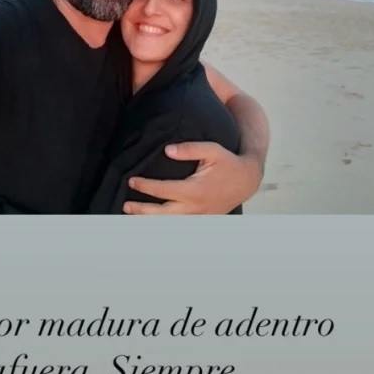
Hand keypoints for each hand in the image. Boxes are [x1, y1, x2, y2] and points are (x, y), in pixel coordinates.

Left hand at [123, 142, 262, 214]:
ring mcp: (198, 216)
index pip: (164, 191)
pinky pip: (179, 224)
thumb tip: (168, 150)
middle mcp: (195, 207)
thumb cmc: (228, 163)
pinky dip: (164, 223)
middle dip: (142, 210)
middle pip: (162, 214)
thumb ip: (190, 149)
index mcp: (195, 191)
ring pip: (170, 223)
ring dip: (150, 220)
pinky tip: (151, 220)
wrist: (246, 180)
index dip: (146, 186)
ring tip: (133, 215)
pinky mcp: (201, 219)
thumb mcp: (212, 150)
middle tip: (126, 205)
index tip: (132, 180)